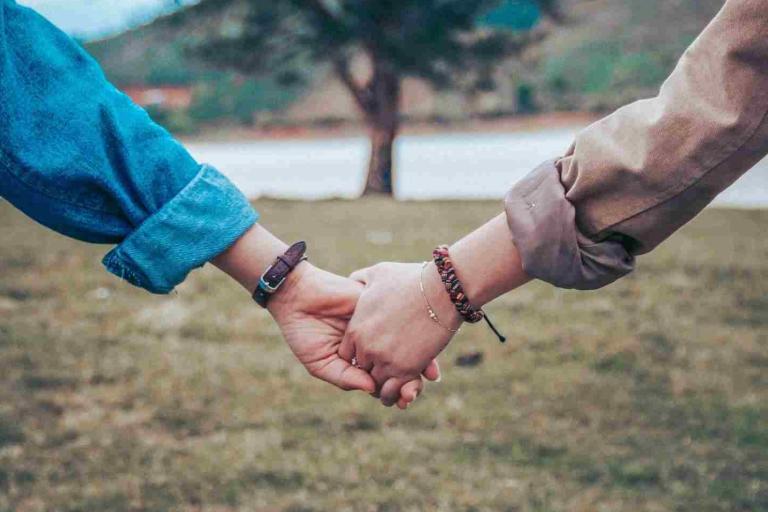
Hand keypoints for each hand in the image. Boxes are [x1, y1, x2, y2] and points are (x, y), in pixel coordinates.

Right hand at [269, 262, 434, 407]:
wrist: (298, 296)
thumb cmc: (304, 332)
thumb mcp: (320, 362)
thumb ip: (345, 377)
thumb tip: (372, 390)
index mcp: (361, 359)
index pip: (383, 379)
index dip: (395, 392)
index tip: (403, 402)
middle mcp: (374, 343)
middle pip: (400, 365)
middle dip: (410, 381)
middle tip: (413, 393)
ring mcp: (381, 326)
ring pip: (408, 346)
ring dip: (418, 363)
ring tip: (423, 377)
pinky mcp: (383, 307)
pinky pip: (405, 323)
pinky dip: (415, 337)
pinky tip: (420, 351)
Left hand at [340, 262, 460, 406]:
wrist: (441, 290)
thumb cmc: (411, 279)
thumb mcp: (377, 274)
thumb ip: (360, 279)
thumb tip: (354, 280)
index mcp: (356, 328)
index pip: (347, 354)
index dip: (359, 354)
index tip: (373, 351)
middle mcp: (367, 348)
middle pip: (361, 370)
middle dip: (372, 369)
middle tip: (385, 367)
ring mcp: (386, 360)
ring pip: (377, 384)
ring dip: (385, 384)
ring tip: (395, 381)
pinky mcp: (406, 369)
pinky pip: (394, 390)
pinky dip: (398, 392)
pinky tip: (405, 388)